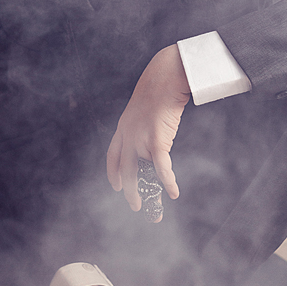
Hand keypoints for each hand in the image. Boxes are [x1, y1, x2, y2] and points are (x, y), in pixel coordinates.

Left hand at [106, 45, 190, 219]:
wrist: (165, 76)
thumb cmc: (160, 86)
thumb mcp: (146, 105)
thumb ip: (146, 119)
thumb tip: (157, 121)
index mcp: (124, 127)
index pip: (112, 155)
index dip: (113, 173)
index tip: (116, 186)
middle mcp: (128, 135)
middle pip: (125, 170)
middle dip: (130, 191)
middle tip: (135, 206)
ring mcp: (140, 139)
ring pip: (141, 174)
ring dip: (148, 194)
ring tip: (154, 210)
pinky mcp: (157, 140)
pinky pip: (161, 168)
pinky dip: (167, 183)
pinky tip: (174, 193)